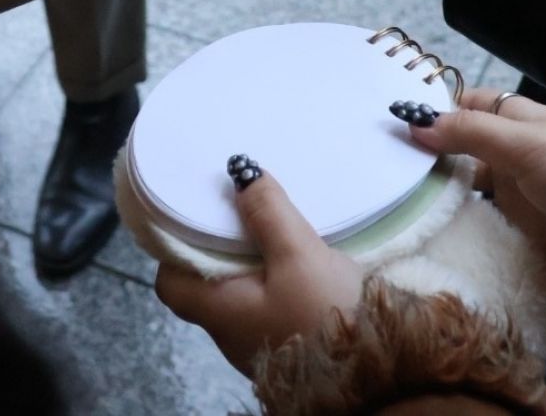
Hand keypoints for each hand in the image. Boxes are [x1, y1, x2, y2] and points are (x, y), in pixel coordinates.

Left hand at [156, 164, 362, 375]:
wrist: (375, 373)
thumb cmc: (325, 315)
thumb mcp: (298, 254)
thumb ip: (268, 212)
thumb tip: (239, 172)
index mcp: (218, 312)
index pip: (169, 283)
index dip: (175, 248)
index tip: (195, 214)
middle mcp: (229, 334)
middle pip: (205, 283)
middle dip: (218, 246)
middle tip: (239, 208)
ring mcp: (256, 345)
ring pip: (238, 294)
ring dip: (248, 262)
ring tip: (269, 227)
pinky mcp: (286, 347)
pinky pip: (264, 306)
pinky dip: (270, 279)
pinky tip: (294, 260)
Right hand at [402, 88, 545, 322]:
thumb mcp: (529, 142)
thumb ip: (471, 133)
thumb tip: (411, 122)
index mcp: (517, 123)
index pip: (464, 108)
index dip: (428, 110)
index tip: (379, 120)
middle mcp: (513, 162)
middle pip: (457, 155)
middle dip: (420, 160)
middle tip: (370, 171)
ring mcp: (517, 207)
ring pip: (463, 199)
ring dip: (432, 203)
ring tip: (381, 208)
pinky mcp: (521, 249)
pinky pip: (479, 241)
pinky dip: (453, 241)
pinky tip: (417, 245)